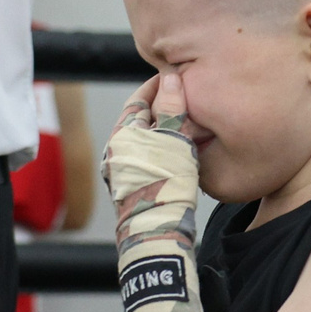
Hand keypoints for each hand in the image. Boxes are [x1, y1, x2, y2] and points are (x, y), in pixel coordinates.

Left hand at [102, 73, 204, 311]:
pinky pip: (153, 159)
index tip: (177, 77)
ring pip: (149, 140)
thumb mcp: (173, 141)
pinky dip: (168, 149)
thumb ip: (173, 109)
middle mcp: (118, 153)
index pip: (138, 100)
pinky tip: (186, 151)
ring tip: (192, 121)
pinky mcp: (137, 189)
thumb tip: (171, 79)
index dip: (159, 86)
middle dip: (165, 107)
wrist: (159, 234)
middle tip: (189, 96)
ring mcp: (126, 173)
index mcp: (121, 137)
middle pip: (142, 120)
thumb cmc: (164, 187)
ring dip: (168, 129)